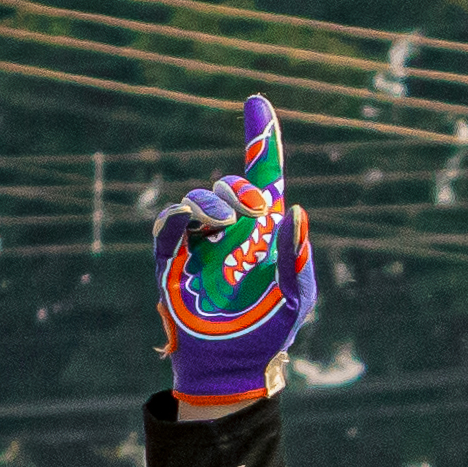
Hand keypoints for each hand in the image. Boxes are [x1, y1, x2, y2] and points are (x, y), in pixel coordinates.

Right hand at [153, 96, 316, 402]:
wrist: (230, 365)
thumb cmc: (270, 331)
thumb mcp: (297, 297)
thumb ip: (298, 257)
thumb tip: (292, 208)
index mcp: (264, 228)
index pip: (263, 172)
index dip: (262, 137)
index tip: (257, 102)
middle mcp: (231, 226)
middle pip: (231, 183)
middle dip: (241, 187)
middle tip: (254, 210)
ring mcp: (200, 240)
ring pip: (200, 198)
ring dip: (213, 202)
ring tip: (227, 224)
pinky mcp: (171, 257)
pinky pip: (169, 222)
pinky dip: (180, 216)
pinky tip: (198, 226)